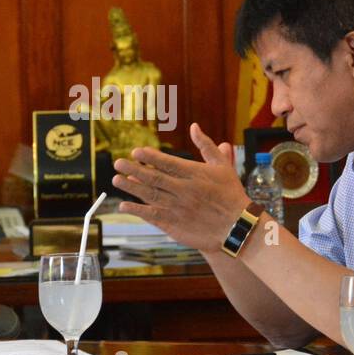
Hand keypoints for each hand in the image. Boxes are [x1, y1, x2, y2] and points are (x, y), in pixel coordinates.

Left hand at [112, 122, 250, 252]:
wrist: (237, 228)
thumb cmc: (230, 194)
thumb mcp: (222, 166)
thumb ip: (206, 146)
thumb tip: (194, 127)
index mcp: (194, 174)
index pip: (168, 163)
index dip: (150, 158)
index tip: (135, 152)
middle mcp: (184, 190)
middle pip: (154, 178)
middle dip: (134, 170)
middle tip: (117, 163)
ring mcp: (178, 208)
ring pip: (150, 196)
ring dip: (131, 187)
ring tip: (116, 179)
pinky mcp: (175, 225)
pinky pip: (152, 216)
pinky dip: (138, 210)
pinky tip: (124, 205)